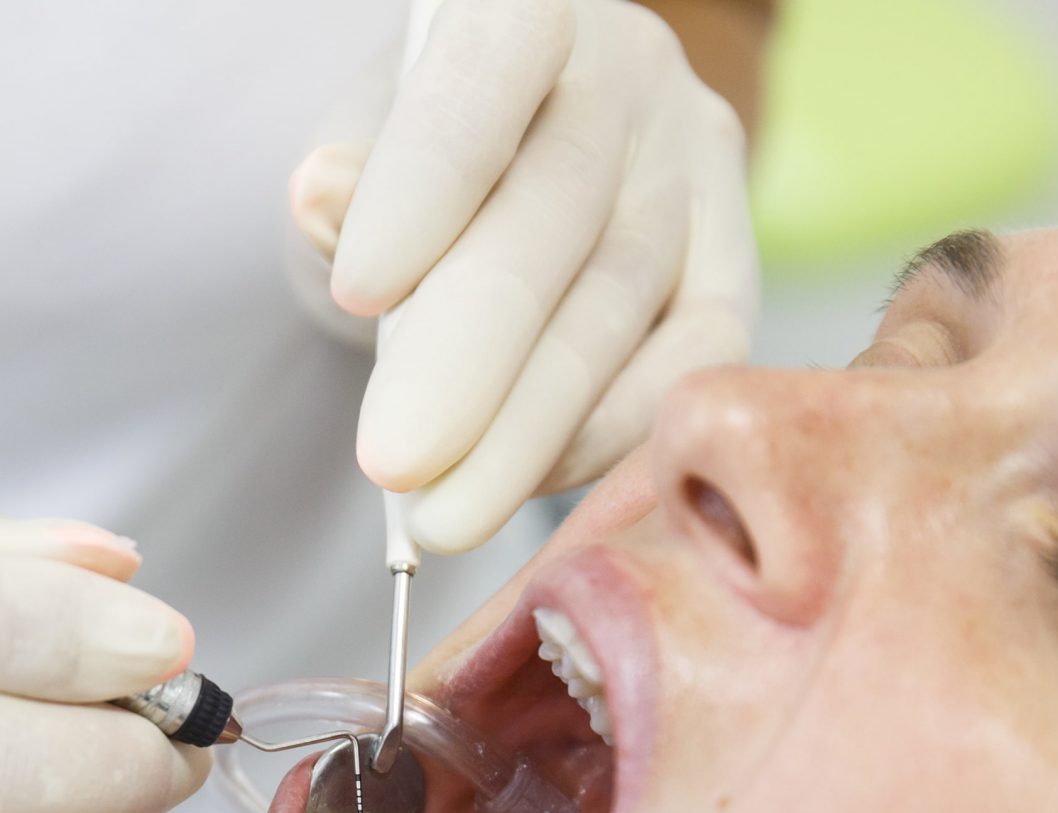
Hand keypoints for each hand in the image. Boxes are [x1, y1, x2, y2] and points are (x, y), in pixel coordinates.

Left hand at [290, 0, 759, 552]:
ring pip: (618, 307)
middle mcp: (629, 74)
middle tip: (395, 460)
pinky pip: (687, 361)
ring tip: (442, 516)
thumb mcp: (366, 135)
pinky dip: (603, 436)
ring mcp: (695, 166)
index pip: (481, 83)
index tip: (358, 291)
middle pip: (555, 217)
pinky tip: (526, 486)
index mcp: (524, 12)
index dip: (427, 183)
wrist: (526, 159)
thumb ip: (352, 175)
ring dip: (527, 430)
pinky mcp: (734, 259)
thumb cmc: (425, 151)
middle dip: (470, 356)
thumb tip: (323, 197)